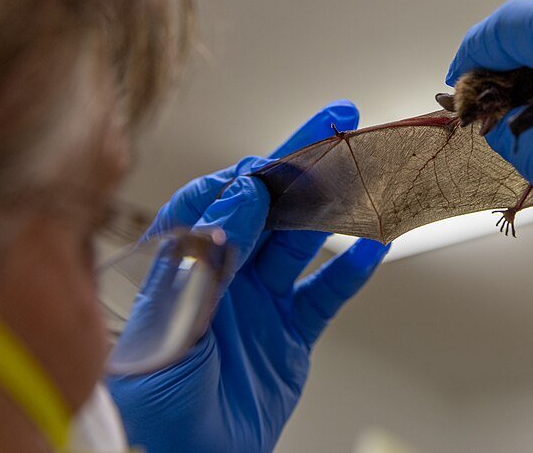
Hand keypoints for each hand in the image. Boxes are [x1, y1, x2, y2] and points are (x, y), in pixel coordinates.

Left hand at [108, 101, 389, 451]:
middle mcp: (222, 275)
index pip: (212, 200)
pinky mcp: (289, 332)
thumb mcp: (170, 334)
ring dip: (332, 207)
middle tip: (335, 122)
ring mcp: (258, 301)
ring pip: (300, 239)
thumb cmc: (158, 410)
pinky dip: (351, 268)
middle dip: (298, 163)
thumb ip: (203, 264)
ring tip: (363, 174)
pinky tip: (374, 244)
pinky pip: (324, 291)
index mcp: (181, 268)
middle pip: (264, 205)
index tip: (269, 166)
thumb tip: (237, 197)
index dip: (243, 176)